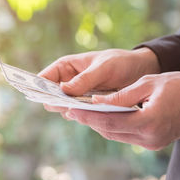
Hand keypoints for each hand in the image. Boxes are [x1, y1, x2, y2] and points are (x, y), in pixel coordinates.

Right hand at [38, 48, 158, 116]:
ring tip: (86, 108)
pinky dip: (84, 116)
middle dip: (57, 102)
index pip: (44, 78)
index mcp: (66, 67)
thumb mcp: (103, 68)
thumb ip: (85, 79)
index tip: (42, 97)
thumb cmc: (120, 63)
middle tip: (69, 105)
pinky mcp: (88, 107)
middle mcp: (68, 83)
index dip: (39, 87)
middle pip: (52, 97)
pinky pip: (80, 114)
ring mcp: (78, 97)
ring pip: (65, 108)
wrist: (140, 72)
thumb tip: (62, 90)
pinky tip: (94, 114)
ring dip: (72, 110)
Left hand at [65, 72, 179, 149]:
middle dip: (90, 121)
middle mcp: (149, 138)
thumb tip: (97, 101)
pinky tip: (105, 116)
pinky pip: (128, 136)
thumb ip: (122, 95)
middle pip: (110, 131)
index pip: (108, 121)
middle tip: (72, 110)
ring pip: (117, 135)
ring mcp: (152, 143)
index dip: (87, 116)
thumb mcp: (150, 83)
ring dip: (100, 124)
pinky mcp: (155, 142)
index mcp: (148, 121)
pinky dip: (115, 126)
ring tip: (84, 113)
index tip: (70, 110)